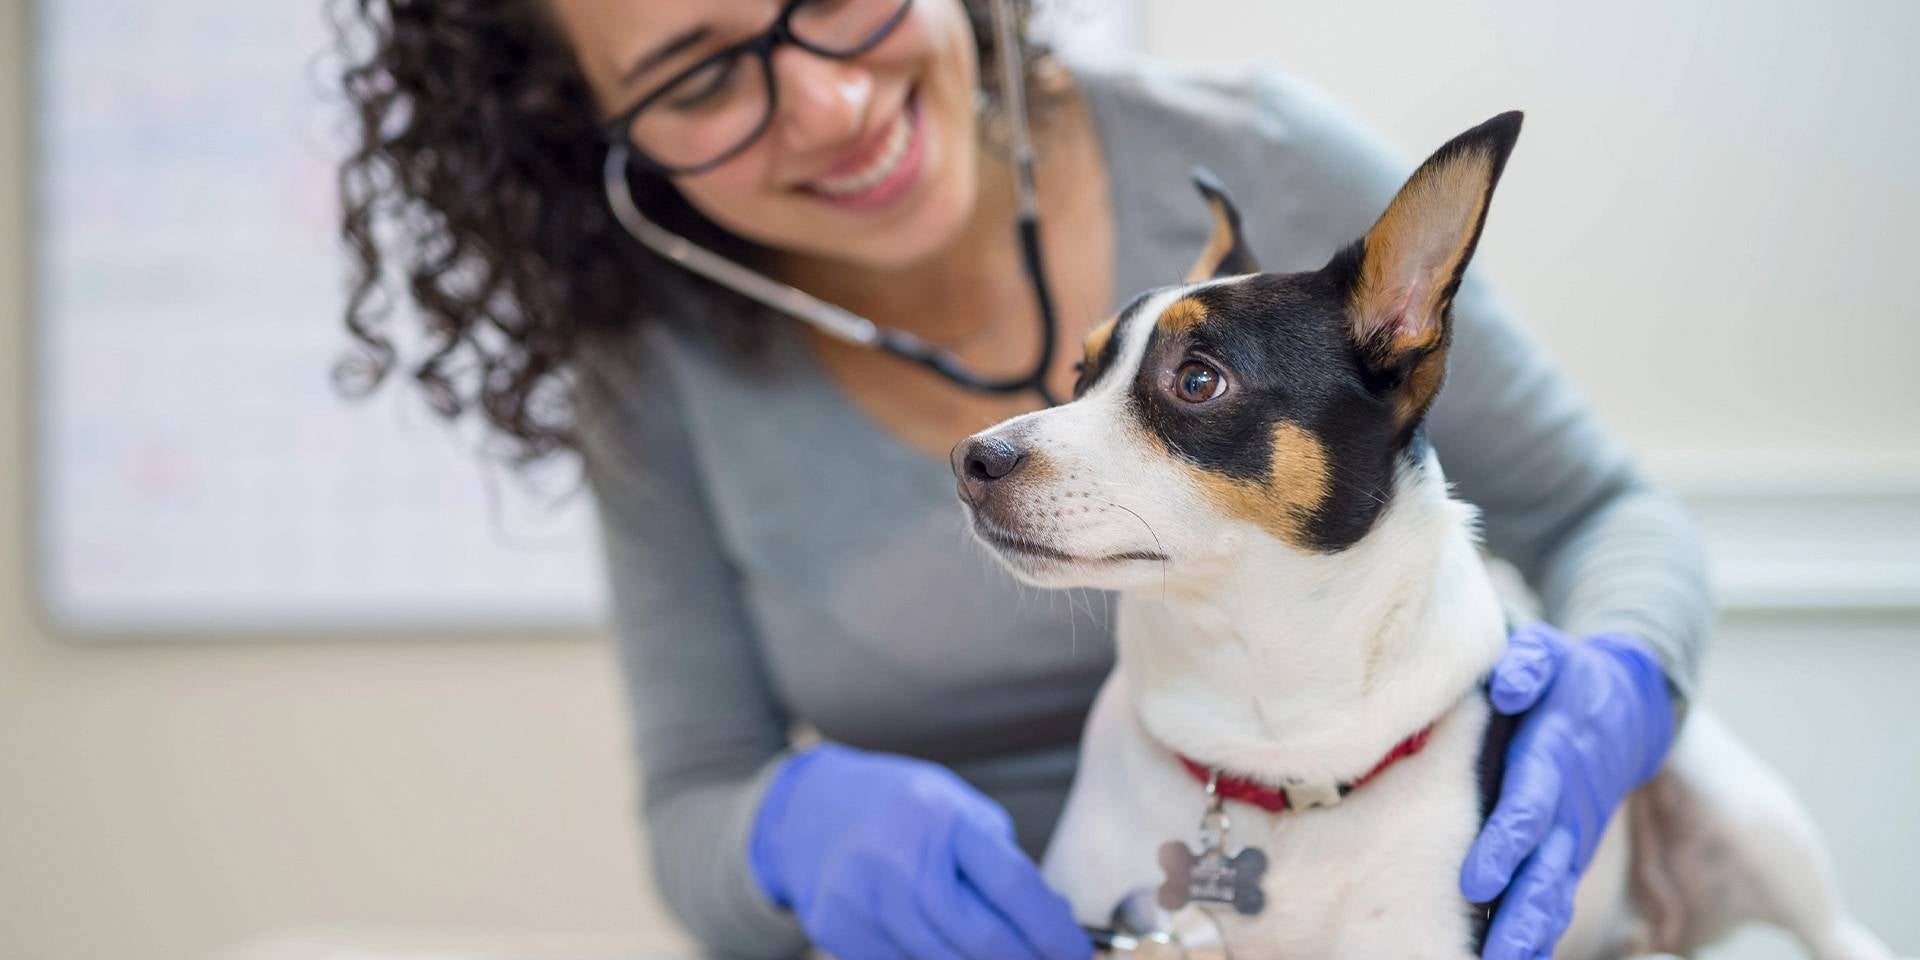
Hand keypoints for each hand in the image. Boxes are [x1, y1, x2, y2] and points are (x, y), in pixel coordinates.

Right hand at [749, 742, 1091, 959]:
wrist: (810, 810)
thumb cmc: (903, 810)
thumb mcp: (956, 810)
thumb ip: (1001, 862)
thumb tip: (1053, 922)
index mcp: (939, 818)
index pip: (1011, 884)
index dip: (1052, 929)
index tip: (1079, 953)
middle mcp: (899, 858)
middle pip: (980, 937)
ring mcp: (863, 899)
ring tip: (1010, 958)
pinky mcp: (839, 930)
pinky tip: (955, 953)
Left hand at [1461, 623, 1676, 959]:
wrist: (1626, 705)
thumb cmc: (1565, 676)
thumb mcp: (1547, 653)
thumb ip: (1526, 663)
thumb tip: (1505, 683)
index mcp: (1553, 754)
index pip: (1529, 802)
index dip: (1506, 841)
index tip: (1477, 877)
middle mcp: (1566, 803)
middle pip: (1545, 864)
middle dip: (1520, 908)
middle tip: (1495, 952)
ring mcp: (1573, 832)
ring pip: (1554, 889)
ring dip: (1531, 931)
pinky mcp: (1571, 849)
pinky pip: (1556, 894)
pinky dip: (1540, 929)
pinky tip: (1515, 958)